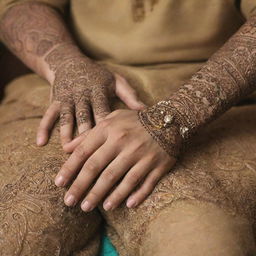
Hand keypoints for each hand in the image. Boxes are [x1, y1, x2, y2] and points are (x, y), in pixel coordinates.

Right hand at [36, 57, 144, 147]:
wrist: (70, 62)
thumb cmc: (98, 75)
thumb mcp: (116, 81)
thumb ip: (130, 96)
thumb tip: (146, 111)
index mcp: (99, 91)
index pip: (103, 111)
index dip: (106, 127)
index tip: (111, 144)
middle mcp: (82, 95)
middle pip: (84, 117)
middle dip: (86, 134)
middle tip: (90, 153)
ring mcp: (67, 98)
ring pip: (67, 117)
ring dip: (66, 133)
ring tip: (67, 150)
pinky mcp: (55, 100)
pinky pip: (48, 115)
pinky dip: (43, 128)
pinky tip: (40, 143)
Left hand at [54, 109, 180, 210]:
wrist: (169, 120)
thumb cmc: (135, 121)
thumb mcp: (111, 120)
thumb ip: (89, 134)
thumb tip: (66, 148)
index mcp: (110, 129)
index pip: (84, 152)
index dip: (70, 169)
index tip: (59, 184)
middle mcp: (124, 142)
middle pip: (98, 169)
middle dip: (81, 187)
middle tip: (70, 202)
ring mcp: (142, 155)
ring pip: (120, 180)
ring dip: (104, 196)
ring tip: (91, 207)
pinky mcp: (158, 164)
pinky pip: (145, 183)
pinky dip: (136, 195)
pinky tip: (126, 205)